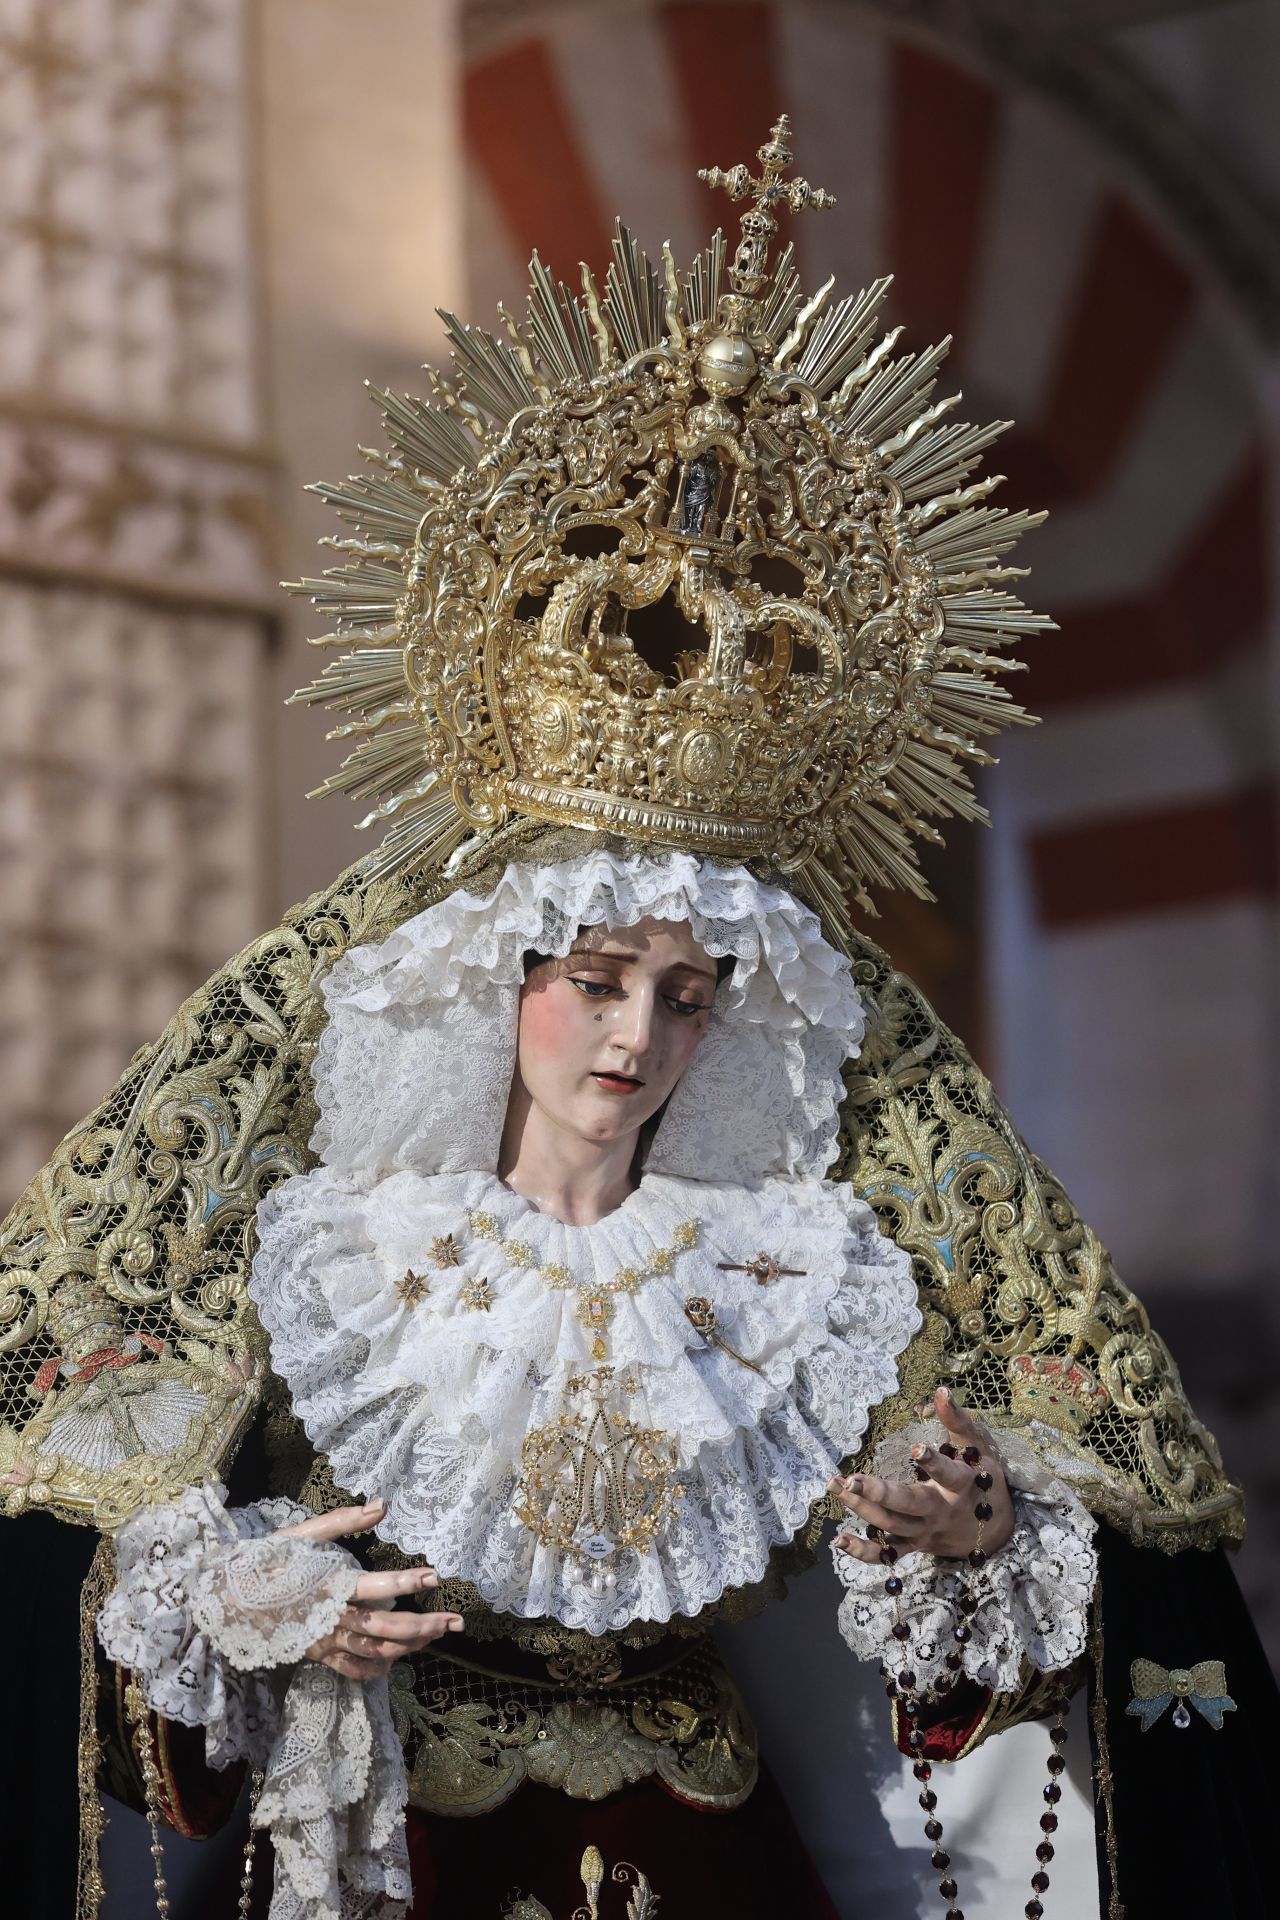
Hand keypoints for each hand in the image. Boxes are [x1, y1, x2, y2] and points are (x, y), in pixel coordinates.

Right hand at [278, 1498, 464, 1679]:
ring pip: (374, 1651)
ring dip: (409, 1646)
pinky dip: (376, 1669)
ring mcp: (324, 1641)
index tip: (434, 1576)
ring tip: (436, 1636)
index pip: (374, 1585)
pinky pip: (352, 1669)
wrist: (224, 1601)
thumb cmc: (265, 1563)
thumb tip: (382, 1504)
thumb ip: (343, 1522)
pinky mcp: (317, 1655)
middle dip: (424, 1626)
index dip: (406, 1581)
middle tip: (455, 1622)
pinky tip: (396, 1661)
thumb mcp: (301, 1536)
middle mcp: (331, 1617)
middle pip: (385, 1627)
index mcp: (328, 1585)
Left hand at [830, 1388, 1013, 1564]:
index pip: (948, 1474)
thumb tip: (941, 1391)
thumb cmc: (982, 1480)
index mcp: (960, 1486)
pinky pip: (888, 1554)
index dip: (933, 1463)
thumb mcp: (978, 1448)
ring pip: (891, 1526)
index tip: (917, 1448)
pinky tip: (838, 1540)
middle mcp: (940, 1511)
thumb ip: (957, 1421)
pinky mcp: (915, 1546)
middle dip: (879, 1494)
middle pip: (908, 1505)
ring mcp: (925, 1532)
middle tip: (851, 1480)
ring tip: (834, 1486)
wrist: (995, 1531)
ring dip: (861, 1509)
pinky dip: (863, 1552)